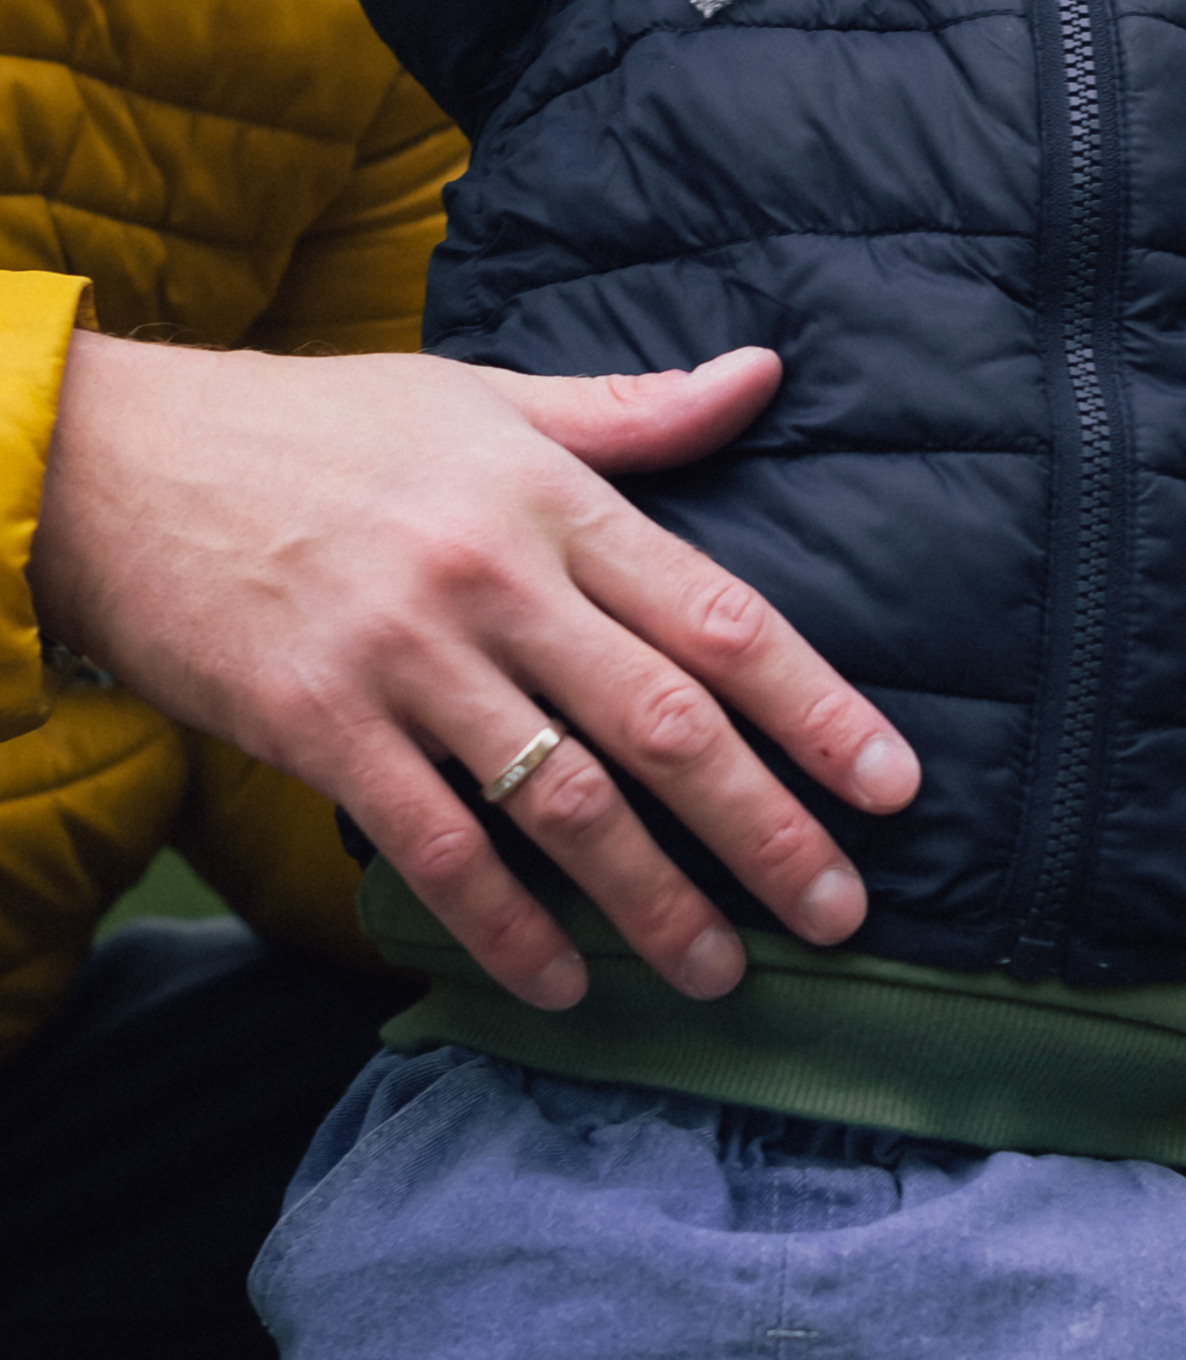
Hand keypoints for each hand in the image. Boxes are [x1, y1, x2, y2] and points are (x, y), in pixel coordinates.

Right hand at [28, 335, 919, 1008]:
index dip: (818, 707)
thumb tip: (764, 375)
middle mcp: (494, 578)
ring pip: (563, 801)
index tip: (892, 786)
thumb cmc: (316, 427)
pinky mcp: (319, 726)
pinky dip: (507, 927)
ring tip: (722, 969)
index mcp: (551, 496)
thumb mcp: (482, 394)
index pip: (718, 614)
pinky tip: (563, 984)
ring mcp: (405, 658)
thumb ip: (630, 412)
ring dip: (654, 901)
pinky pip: (436, 849)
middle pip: (665, 723)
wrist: (118, 463)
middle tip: (841, 911)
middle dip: (766, 828)